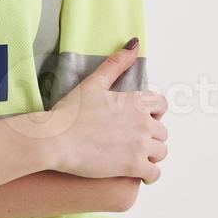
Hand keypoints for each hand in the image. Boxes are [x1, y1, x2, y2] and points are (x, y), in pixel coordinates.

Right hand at [35, 38, 167, 182]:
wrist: (55, 139)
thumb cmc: (70, 111)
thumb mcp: (94, 82)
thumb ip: (116, 63)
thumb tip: (134, 43)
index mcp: (136, 101)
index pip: (162, 105)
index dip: (154, 113)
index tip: (141, 120)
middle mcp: (143, 122)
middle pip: (162, 131)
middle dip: (150, 136)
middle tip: (132, 142)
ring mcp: (139, 145)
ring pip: (161, 152)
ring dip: (151, 155)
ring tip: (135, 158)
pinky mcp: (132, 167)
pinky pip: (154, 173)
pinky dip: (149, 175)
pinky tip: (137, 174)